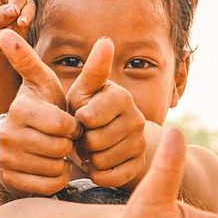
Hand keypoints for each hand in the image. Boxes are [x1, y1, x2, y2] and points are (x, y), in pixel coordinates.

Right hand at [0, 29, 81, 193]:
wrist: (21, 145)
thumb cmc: (40, 109)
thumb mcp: (43, 83)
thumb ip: (34, 58)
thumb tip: (7, 28)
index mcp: (20, 108)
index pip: (63, 124)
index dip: (74, 126)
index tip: (71, 123)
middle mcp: (7, 133)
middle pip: (60, 148)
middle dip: (70, 145)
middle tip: (64, 140)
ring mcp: (6, 159)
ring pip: (55, 168)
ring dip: (64, 162)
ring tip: (58, 152)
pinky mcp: (11, 180)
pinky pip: (49, 185)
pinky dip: (58, 179)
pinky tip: (53, 167)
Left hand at [67, 42, 147, 187]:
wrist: (107, 140)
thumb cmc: (88, 110)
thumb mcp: (84, 91)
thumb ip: (92, 70)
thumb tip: (106, 40)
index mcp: (121, 97)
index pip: (88, 117)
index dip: (77, 122)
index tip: (80, 118)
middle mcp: (136, 119)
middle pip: (94, 141)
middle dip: (83, 142)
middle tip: (84, 136)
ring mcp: (140, 144)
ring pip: (101, 160)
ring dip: (89, 158)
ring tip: (91, 149)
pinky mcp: (138, 166)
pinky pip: (110, 177)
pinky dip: (97, 174)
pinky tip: (97, 164)